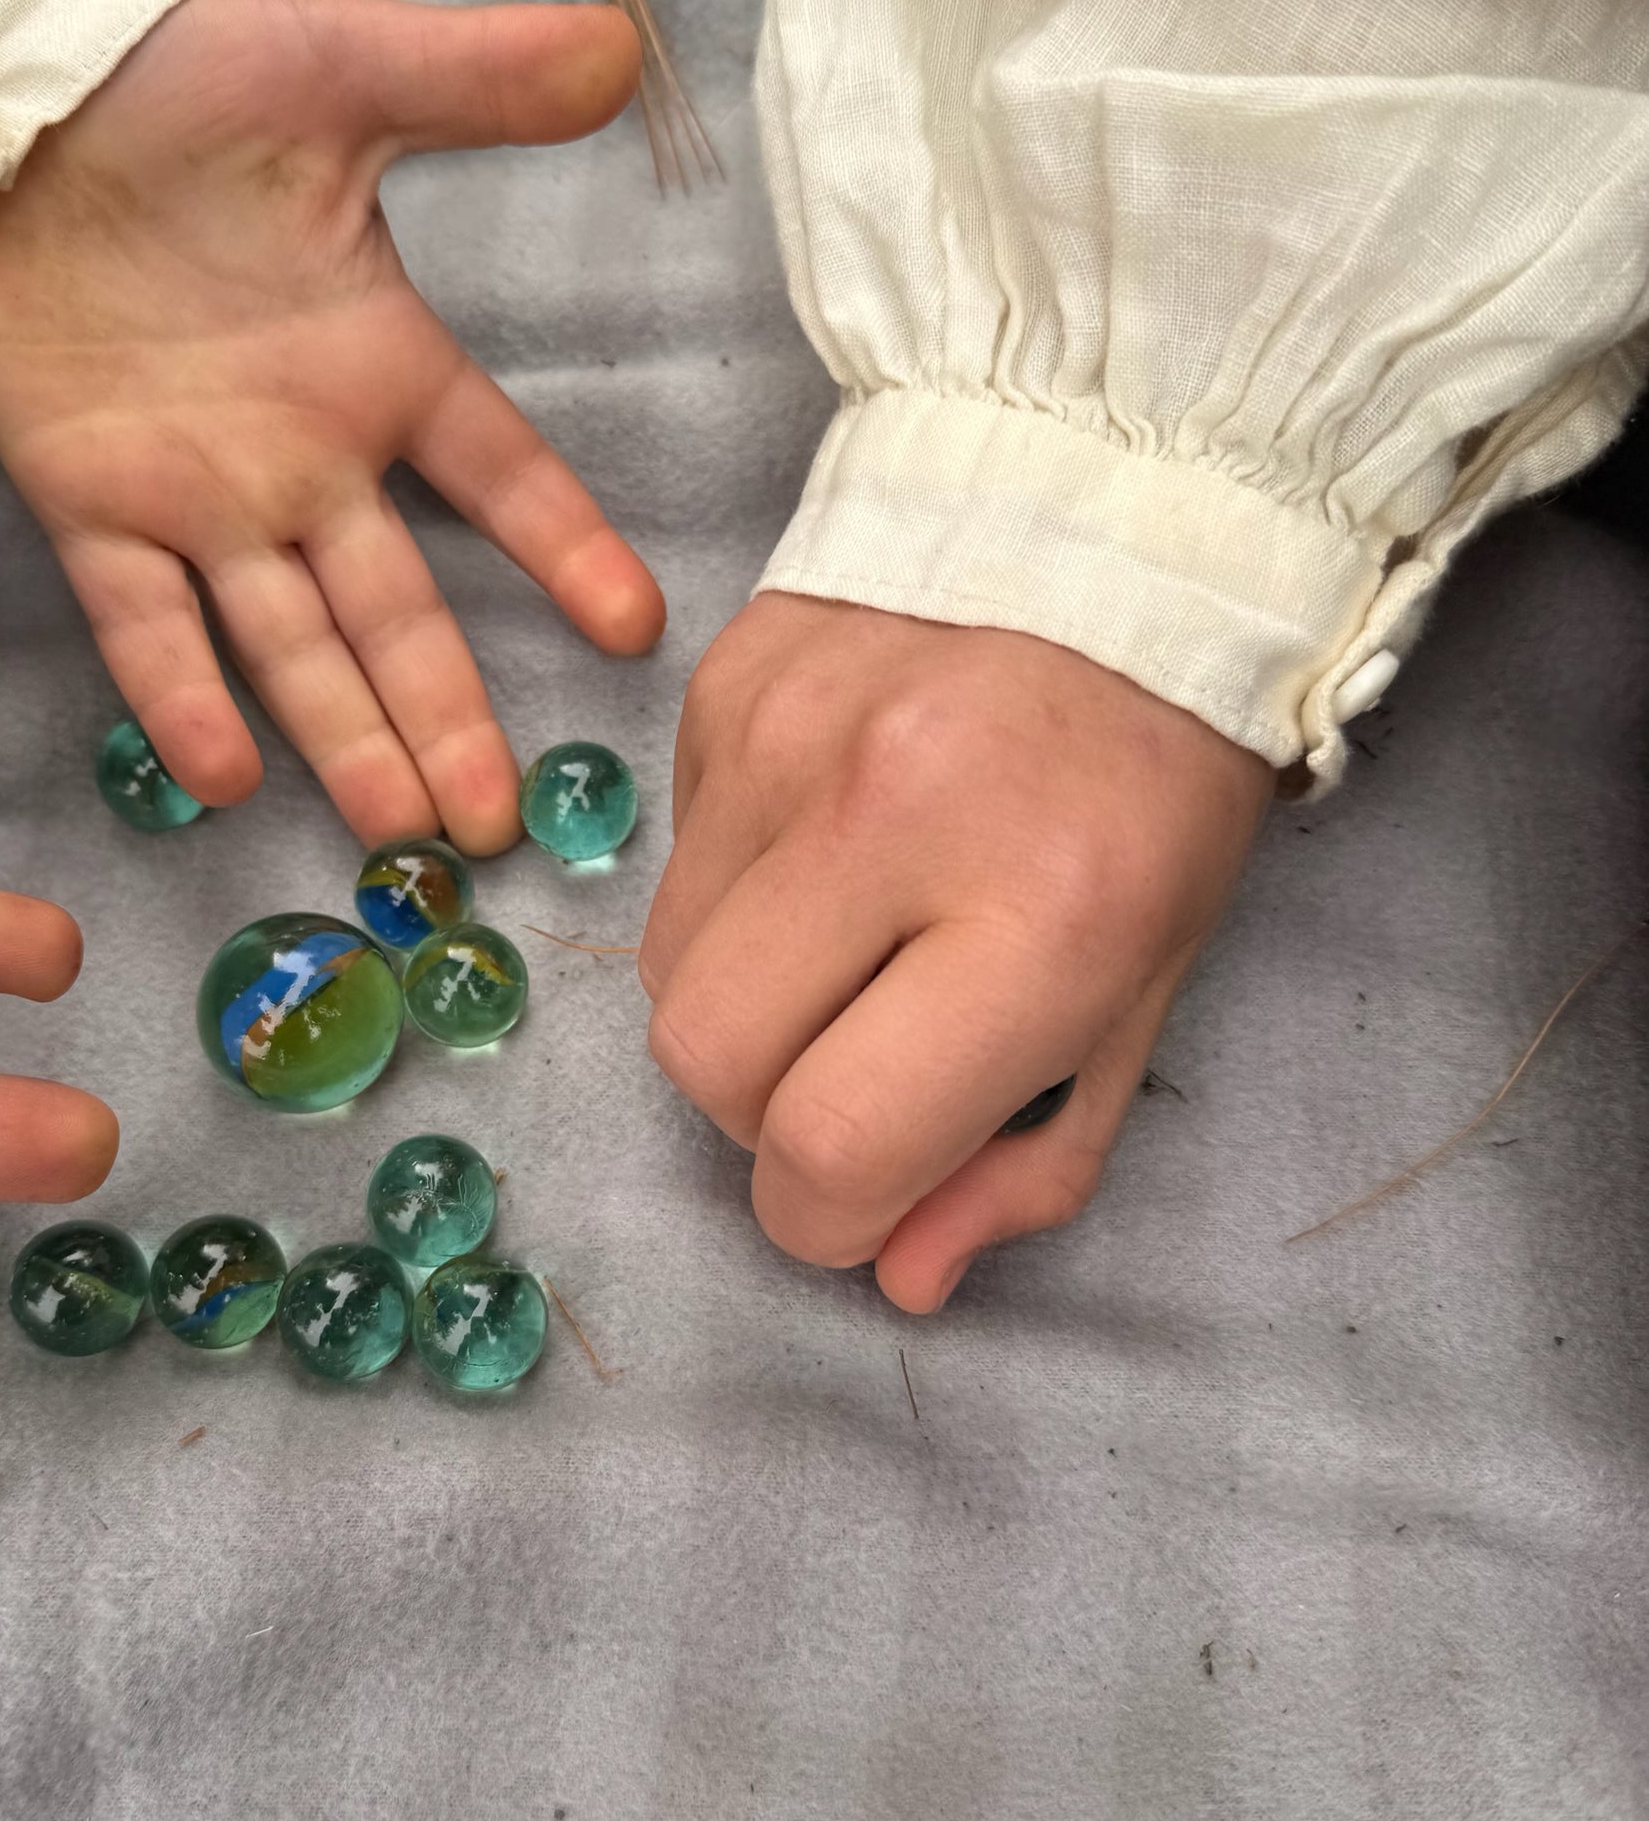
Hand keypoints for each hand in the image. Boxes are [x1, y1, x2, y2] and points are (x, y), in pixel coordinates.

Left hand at [0, 0, 664, 854]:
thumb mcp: (332, 75)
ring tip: (395, 824)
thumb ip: (469, 83)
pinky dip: (178, 692)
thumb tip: (614, 55)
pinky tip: (224, 772)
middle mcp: (307, 464)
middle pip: (397, 611)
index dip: (567, 548)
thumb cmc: (172, 94)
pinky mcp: (94, 511)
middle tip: (490, 819)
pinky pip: (144, 618)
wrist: (5, 106)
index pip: (500, 477)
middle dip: (446, 713)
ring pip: (290, 642)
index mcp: (382, 370)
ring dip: (342, 733)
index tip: (635, 627)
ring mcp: (203, 501)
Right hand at [638, 595, 1270, 1312]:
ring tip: (841, 941)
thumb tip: (901, 1279)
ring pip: (666, 966)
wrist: (1125, 541)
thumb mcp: (1144, 997)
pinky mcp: (725, 679)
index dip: (826, 1216)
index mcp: (1040, 915)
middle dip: (762, 1114)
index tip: (857, 1192)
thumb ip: (1030, 1162)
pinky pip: (676, 856)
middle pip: (708, 1062)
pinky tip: (822, 839)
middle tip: (846, 1064)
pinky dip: (733, 894)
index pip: (835, 1142)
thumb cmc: (1155, 795)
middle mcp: (892, 812)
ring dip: (741, 1004)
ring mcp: (788, 734)